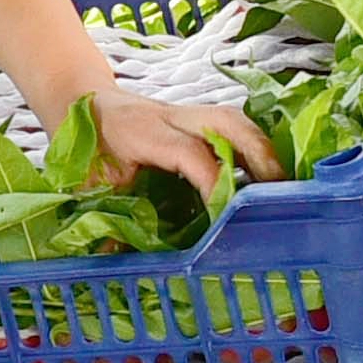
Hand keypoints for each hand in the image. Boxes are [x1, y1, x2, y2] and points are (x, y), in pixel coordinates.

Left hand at [85, 83, 275, 207]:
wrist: (80, 103)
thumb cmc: (84, 147)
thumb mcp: (86, 184)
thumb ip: (102, 218)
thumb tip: (115, 259)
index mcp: (142, 131)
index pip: (190, 153)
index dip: (213, 183)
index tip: (226, 216)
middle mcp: (170, 116)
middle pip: (226, 122)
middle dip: (258, 155)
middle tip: (278, 193)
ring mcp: (187, 114)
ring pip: (235, 120)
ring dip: (263, 149)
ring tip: (282, 186)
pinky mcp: (196, 119)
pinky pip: (233, 126)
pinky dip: (254, 147)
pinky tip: (266, 174)